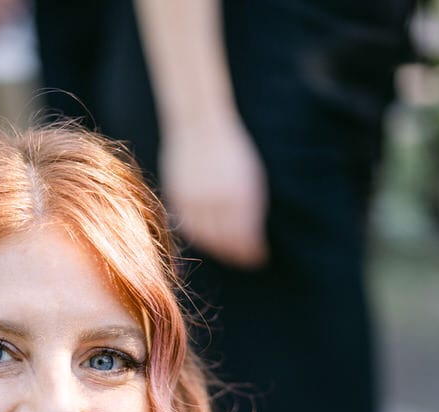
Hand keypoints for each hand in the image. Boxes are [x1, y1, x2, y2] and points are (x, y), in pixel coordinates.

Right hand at [159, 114, 268, 267]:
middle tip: (245, 259)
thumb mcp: (250, 176)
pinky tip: (208, 237)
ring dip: (218, 248)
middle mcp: (216, 200)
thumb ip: (251, 208)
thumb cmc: (232, 149)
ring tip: (228, 251)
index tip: (259, 258)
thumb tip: (252, 239)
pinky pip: (189, 227)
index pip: (246, 237)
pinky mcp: (178, 197)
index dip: (253, 252)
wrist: (200, 124)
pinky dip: (199, 236)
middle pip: (226, 241)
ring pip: (206, 238)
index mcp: (239, 194)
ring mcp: (195, 199)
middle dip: (237, 254)